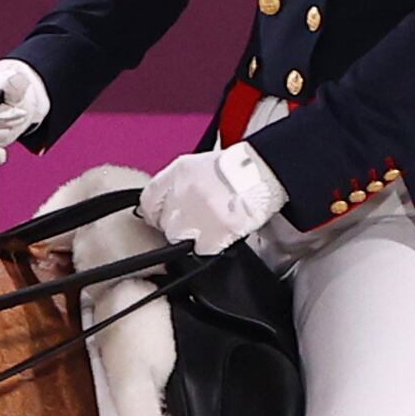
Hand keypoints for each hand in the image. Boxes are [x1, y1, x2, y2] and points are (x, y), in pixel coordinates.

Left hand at [137, 144, 285, 255]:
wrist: (266, 171)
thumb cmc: (237, 169)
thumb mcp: (198, 166)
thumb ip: (176, 185)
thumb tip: (162, 208)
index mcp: (180, 171)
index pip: (149, 201)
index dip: (156, 214)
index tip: (163, 219)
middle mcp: (186, 190)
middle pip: (164, 223)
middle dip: (176, 226)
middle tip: (194, 223)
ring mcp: (200, 212)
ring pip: (179, 238)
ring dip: (191, 238)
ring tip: (208, 228)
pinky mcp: (217, 230)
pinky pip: (201, 249)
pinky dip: (210, 246)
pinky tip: (220, 233)